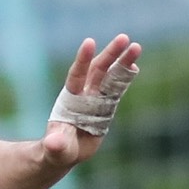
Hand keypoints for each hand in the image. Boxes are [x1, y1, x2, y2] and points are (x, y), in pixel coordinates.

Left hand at [38, 34, 140, 168]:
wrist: (65, 151)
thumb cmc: (57, 150)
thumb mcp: (56, 149)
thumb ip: (56, 144)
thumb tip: (53, 143)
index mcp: (70, 99)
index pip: (76, 75)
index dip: (83, 59)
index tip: (90, 42)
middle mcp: (84, 94)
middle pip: (98, 69)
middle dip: (111, 54)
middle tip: (124, 38)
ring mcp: (96, 98)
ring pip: (111, 75)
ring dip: (123, 61)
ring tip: (136, 46)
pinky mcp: (106, 105)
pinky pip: (117, 88)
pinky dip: (125, 77)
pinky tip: (134, 66)